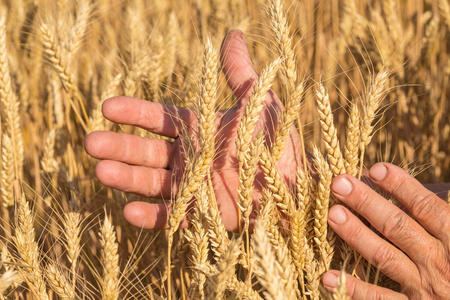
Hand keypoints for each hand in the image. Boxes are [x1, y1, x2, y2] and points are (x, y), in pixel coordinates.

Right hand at [84, 30, 302, 230]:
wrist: (299, 184)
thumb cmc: (281, 141)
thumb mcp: (260, 101)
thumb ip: (240, 72)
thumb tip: (232, 34)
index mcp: (198, 130)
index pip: (158, 120)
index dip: (134, 113)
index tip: (107, 107)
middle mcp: (189, 158)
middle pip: (146, 152)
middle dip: (118, 147)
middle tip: (90, 143)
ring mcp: (193, 188)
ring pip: (152, 182)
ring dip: (126, 178)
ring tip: (101, 171)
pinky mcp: (202, 216)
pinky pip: (172, 216)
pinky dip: (150, 215)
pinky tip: (128, 210)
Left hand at [323, 162, 449, 298]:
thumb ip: (443, 218)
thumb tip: (421, 193)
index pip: (426, 207)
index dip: (401, 186)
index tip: (376, 169)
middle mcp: (439, 262)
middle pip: (397, 226)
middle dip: (366, 202)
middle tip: (339, 183)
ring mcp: (425, 287)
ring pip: (385, 256)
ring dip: (356, 234)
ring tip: (333, 214)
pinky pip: (381, 299)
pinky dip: (355, 289)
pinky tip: (329, 276)